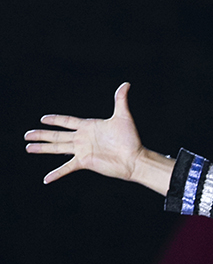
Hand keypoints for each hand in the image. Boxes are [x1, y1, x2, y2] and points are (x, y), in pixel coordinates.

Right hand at [26, 82, 170, 192]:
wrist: (134, 158)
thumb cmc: (131, 139)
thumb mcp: (123, 116)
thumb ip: (120, 100)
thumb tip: (125, 84)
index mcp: (88, 127)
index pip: (67, 121)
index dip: (55, 119)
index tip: (43, 119)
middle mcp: (82, 138)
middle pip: (57, 135)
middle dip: (41, 134)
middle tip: (27, 135)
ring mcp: (82, 150)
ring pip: (57, 148)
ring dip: (42, 148)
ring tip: (28, 147)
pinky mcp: (84, 162)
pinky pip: (67, 167)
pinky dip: (57, 173)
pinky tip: (47, 179)